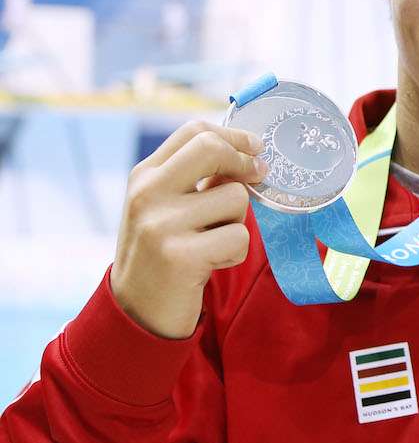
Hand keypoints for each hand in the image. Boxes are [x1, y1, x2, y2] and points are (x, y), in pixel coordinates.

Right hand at [110, 121, 266, 338]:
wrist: (137, 311)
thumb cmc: (164, 252)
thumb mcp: (167, 207)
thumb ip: (196, 179)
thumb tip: (248, 154)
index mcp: (144, 176)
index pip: (194, 131)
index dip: (234, 136)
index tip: (255, 148)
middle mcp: (147, 194)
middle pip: (212, 149)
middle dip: (244, 163)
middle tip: (257, 176)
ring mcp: (161, 224)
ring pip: (235, 198)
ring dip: (237, 221)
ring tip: (212, 241)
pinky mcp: (181, 256)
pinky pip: (239, 238)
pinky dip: (235, 253)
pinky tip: (211, 264)